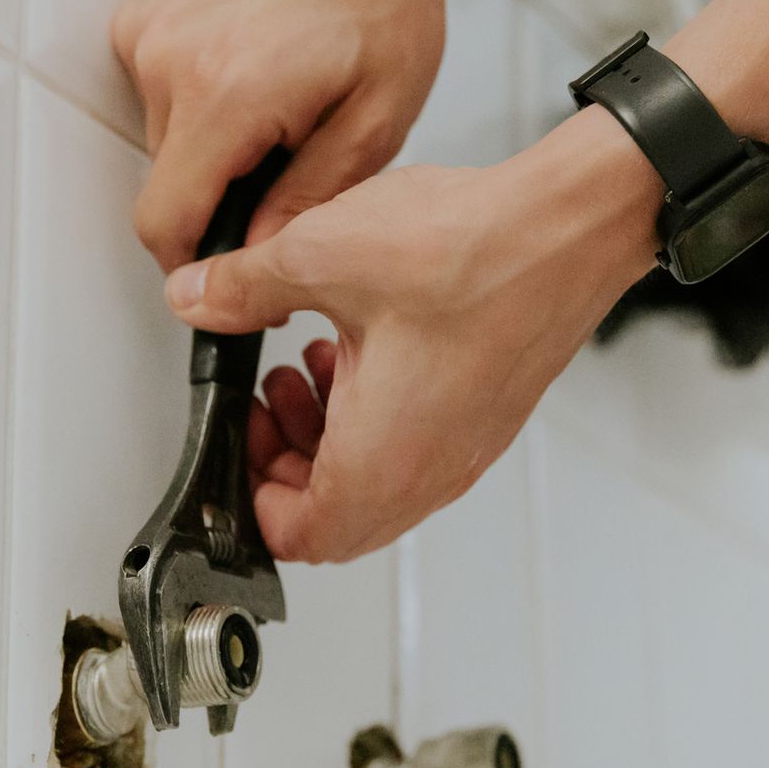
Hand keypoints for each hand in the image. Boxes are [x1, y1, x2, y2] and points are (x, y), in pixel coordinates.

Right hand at [110, 0, 456, 271]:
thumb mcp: (377, 120)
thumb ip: (312, 199)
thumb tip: (261, 253)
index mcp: (228, 94)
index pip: (165, 221)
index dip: (193, 264)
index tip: (223, 274)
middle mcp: (172, 59)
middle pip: (168, 185)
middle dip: (221, 197)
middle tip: (287, 169)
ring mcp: (150, 31)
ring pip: (163, 142)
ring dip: (213, 147)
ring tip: (278, 111)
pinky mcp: (143, 15)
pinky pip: (156, 94)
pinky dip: (197, 103)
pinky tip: (251, 75)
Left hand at [162, 110, 662, 561]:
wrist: (571, 230)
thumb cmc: (474, 255)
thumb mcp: (320, 257)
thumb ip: (242, 287)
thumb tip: (197, 297)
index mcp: (382, 461)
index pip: (300, 537)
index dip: (251, 505)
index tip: (239, 446)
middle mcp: (430, 472)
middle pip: (338, 519)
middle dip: (286, 468)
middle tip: (266, 408)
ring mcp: (465, 449)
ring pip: (378, 484)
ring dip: (330, 440)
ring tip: (308, 370)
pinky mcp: (488, 418)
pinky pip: (416, 448)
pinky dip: (374, 417)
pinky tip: (363, 347)